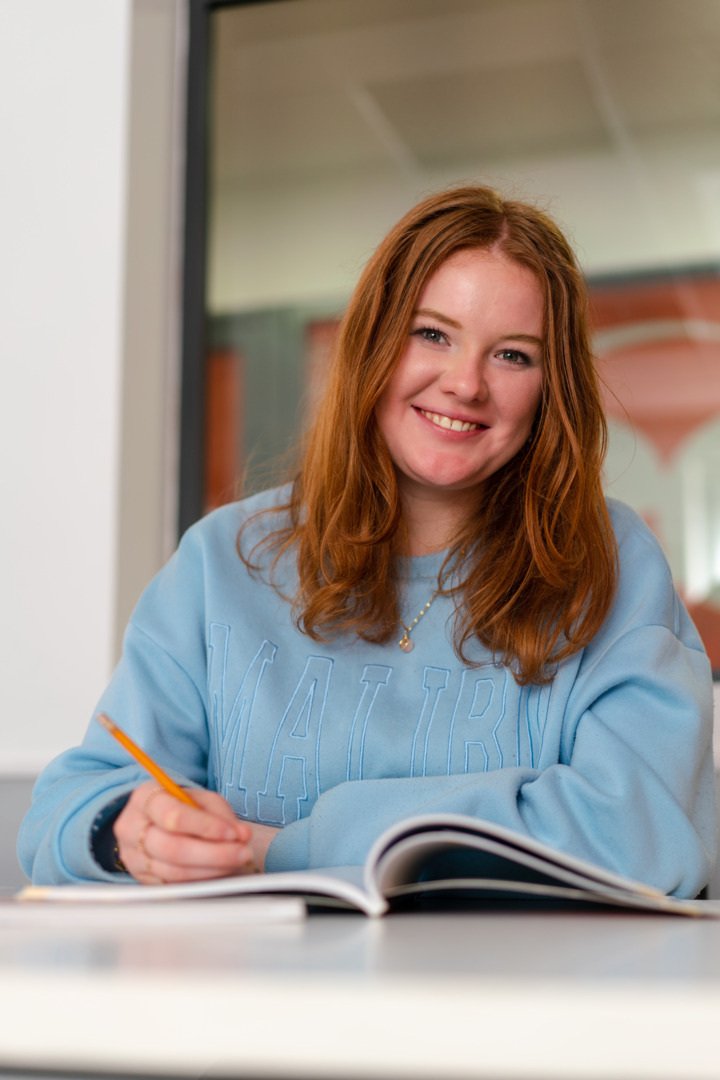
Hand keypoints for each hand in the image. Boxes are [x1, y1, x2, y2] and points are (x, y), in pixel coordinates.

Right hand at [113, 781, 279, 883]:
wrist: (150, 821)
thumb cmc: (177, 806)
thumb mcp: (198, 798)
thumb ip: (219, 813)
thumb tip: (241, 834)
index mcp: (145, 799)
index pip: (174, 816)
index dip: (206, 826)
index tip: (234, 833)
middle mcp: (131, 829)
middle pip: (173, 848)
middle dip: (214, 853)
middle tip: (243, 852)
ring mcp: (134, 858)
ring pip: (174, 872)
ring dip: (212, 869)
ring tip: (236, 861)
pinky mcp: (142, 880)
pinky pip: (174, 886)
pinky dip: (201, 880)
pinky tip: (219, 872)